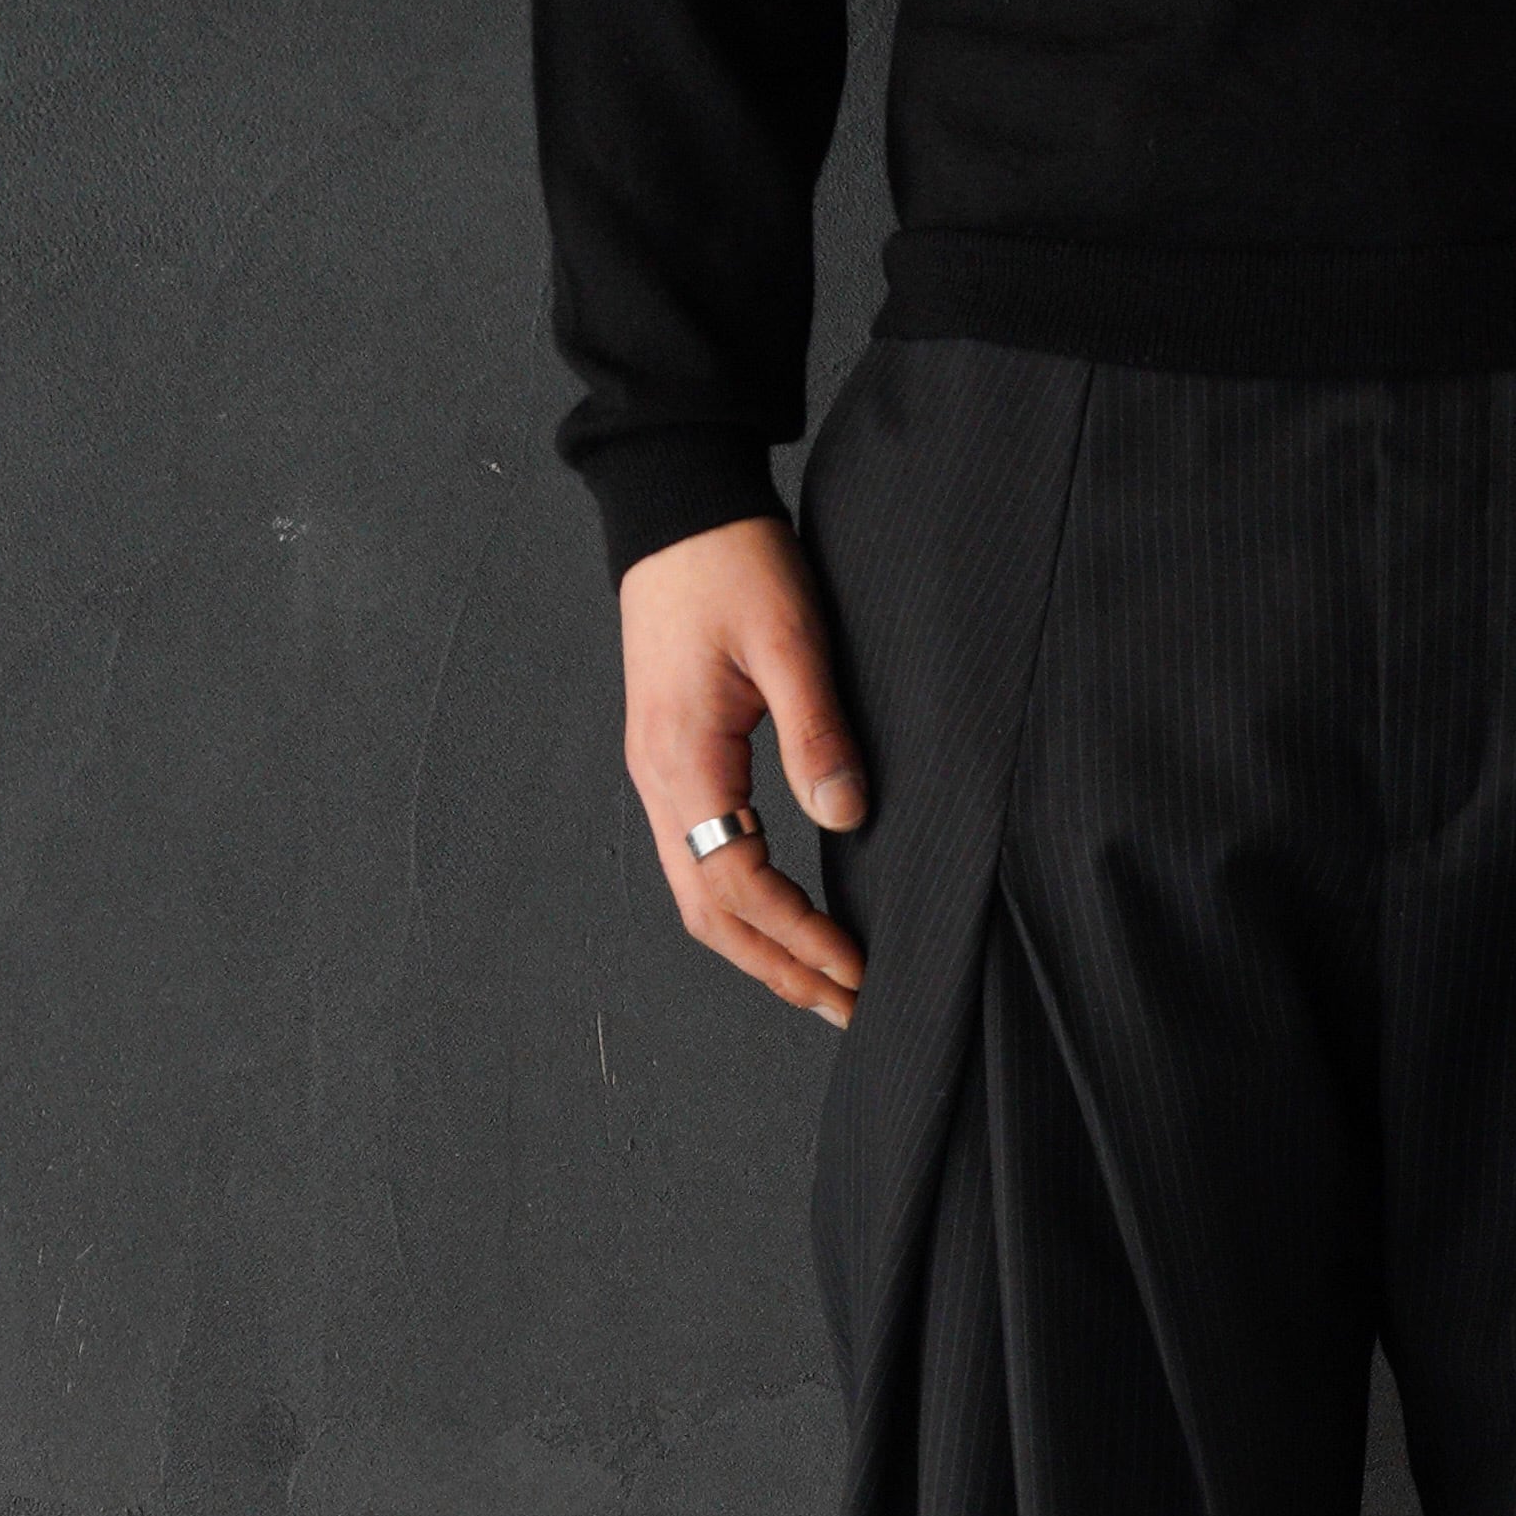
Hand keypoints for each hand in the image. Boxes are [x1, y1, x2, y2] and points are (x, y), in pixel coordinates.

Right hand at [618, 515, 868, 1025]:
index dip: (800, 936)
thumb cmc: (732, 559)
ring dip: (761, 949)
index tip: (857, 970)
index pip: (739, 882)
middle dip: (779, 968)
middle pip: (709, 912)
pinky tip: (786, 922)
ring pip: (699, 894)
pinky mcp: (673, 761)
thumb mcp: (790, 637)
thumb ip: (817, 730)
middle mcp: (658, 780)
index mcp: (682, 758)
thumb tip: (847, 815)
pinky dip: (744, 908)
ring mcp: (658, 774)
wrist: (676, 505)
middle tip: (848, 1010)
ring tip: (823, 986)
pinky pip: (700, 859)